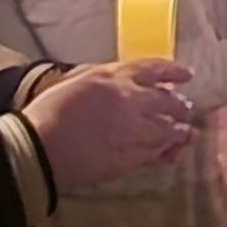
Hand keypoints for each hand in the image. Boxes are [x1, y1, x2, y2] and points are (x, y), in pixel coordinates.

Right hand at [23, 59, 197, 187]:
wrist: (39, 146)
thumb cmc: (49, 111)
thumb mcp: (77, 80)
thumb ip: (104, 77)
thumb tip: (123, 80)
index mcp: (114, 77)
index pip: (154, 69)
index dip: (174, 72)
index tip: (187, 75)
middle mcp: (130, 101)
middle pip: (168, 102)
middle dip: (181, 106)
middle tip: (187, 109)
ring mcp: (133, 131)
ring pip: (168, 129)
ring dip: (179, 131)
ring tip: (185, 132)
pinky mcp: (130, 157)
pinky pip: (156, 153)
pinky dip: (167, 151)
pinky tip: (169, 152)